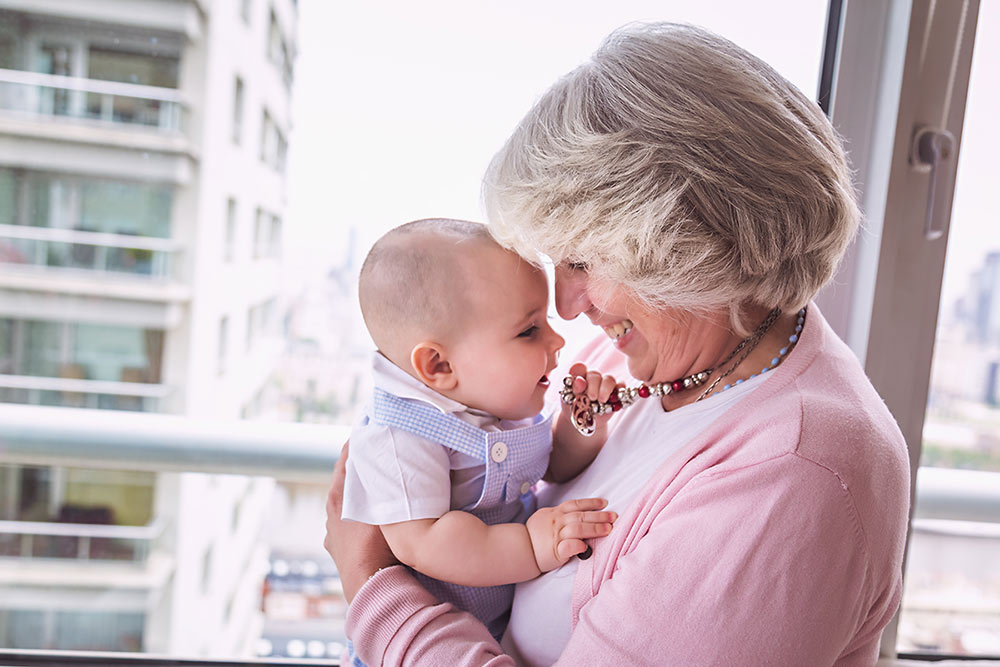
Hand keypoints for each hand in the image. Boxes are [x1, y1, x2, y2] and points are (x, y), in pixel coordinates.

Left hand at [323, 441, 397, 601]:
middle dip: (363, 466)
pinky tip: (372, 521)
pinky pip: (347, 524)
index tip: (374, 429)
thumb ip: (386, 480)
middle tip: (383, 455)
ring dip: (360, 493)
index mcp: (339, 494)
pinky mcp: (336, 548)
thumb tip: (391, 455)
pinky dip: (358, 516)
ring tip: (380, 488)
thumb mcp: (386, 505)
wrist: (370, 585)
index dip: (360, 441)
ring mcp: (332, 530)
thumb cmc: (379, 544)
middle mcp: (331, 509)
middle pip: (347, 477)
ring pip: (347, 501)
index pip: (347, 455)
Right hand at [525, 497, 616, 572]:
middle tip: (614, 516)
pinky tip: (586, 547)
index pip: (575, 505)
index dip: (591, 503)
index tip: (605, 503)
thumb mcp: (545, 518)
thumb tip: (576, 514)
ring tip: (608, 529)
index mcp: (555, 514)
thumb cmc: (534, 535)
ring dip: (594, 529)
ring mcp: (556, 536)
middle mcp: (557, 522)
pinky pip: (568, 547)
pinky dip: (577, 546)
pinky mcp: (555, 551)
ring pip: (578, 529)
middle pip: (581, 516)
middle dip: (599, 516)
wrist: (519, 549)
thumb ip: (560, 515)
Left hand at [563, 362, 620, 432]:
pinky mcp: (615, 392)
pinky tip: (617, 398)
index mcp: (578, 378)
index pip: (578, 369)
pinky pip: (621, 386)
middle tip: (591, 397)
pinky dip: (620, 390)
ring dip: (606, 389)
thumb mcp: (570, 402)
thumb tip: (579, 380)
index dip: (579, 370)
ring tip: (602, 401)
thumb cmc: (574, 409)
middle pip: (595, 374)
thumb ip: (574, 390)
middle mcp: (592, 378)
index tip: (579, 381)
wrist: (584, 423)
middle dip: (593, 386)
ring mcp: (604, 384)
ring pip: (609, 379)